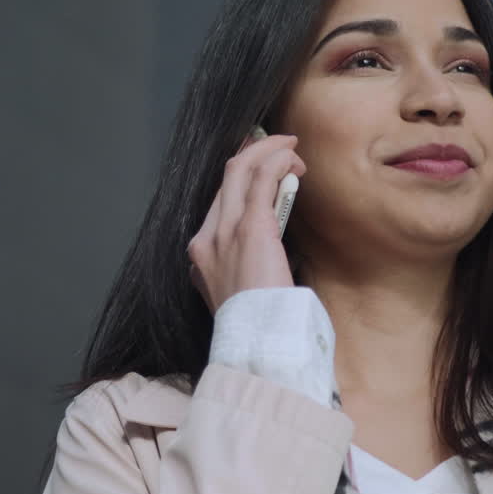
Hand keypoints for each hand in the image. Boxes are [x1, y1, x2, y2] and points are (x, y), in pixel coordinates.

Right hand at [187, 132, 306, 314]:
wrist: (258, 344)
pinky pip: (261, 179)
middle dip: (254, 155)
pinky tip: (292, 158)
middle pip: (226, 179)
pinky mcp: (250, 229)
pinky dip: (276, 161)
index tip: (262, 168)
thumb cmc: (259, 326)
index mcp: (201, 256)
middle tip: (280, 150)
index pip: (219, 202)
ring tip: (290, 149)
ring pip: (239, 170)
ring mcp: (224, 233)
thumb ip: (246, 268)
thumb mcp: (241, 294)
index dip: (242, 178)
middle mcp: (205, 240)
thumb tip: (270, 249)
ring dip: (267, 152)